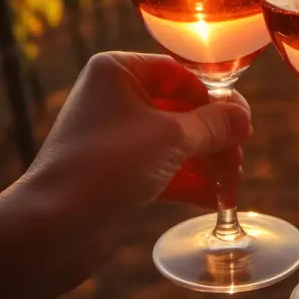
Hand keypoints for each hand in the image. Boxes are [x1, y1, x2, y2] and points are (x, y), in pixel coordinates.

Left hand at [0, 52, 250, 298]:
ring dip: (206, 162)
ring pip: (174, 143)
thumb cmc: (109, 165)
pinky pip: (162, 169)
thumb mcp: (172, 138)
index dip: (214, 99)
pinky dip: (189, 182)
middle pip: (181, 110)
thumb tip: (244, 117)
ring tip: (232, 184)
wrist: (55, 227)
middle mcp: (114, 99)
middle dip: (214, 137)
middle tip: (239, 159)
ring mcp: (114, 138)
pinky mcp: (115, 174)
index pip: (180, 73)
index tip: (242, 124)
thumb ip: (214, 124)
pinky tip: (215, 199)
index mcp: (118, 72)